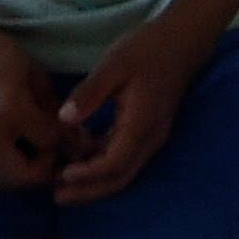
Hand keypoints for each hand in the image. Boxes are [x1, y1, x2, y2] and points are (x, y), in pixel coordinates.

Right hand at [0, 5, 68, 191]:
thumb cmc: (0, 54)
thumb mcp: (36, 76)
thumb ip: (55, 111)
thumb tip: (78, 141)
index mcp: (9, 108)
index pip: (48, 142)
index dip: (69, 143)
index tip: (80, 138)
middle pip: (24, 177)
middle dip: (46, 171)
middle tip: (58, 152)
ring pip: (6, 182)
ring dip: (29, 175)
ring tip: (42, 153)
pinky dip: (14, 169)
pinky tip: (26, 150)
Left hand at [51, 7, 224, 205]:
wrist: (181, 42)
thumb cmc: (147, 49)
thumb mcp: (114, 64)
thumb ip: (89, 92)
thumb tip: (63, 119)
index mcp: (141, 124)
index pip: (114, 163)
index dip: (88, 175)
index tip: (62, 175)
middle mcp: (150, 138)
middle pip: (120, 177)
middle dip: (89, 191)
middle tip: (57, 196)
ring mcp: (151, 137)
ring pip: (123, 171)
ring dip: (94, 182)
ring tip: (63, 184)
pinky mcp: (147, 132)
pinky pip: (124, 157)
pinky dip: (102, 165)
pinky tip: (80, 160)